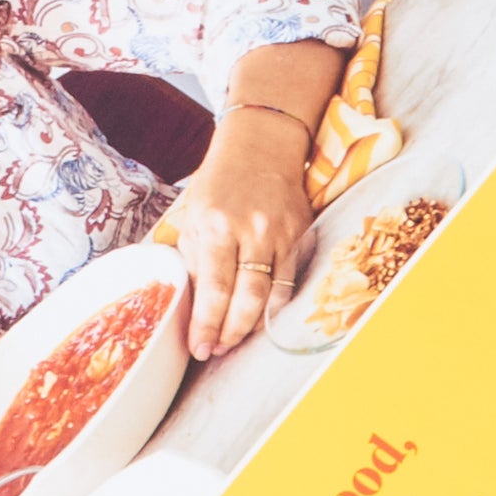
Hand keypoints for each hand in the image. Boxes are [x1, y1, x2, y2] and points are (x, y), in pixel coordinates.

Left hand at [174, 113, 314, 359]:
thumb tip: (193, 306)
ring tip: (233, 338)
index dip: (206, 324)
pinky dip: (274, 305)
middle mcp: (251, 230)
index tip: (199, 348)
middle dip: (230, 332)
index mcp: (216, 224)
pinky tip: (259, 316)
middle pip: (246, 298)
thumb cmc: (219, 183)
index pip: (213, 287)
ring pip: (272, 295)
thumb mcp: (194, 217)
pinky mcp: (302, 233)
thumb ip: (194, 260)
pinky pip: (290, 281)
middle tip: (216, 350)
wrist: (261, 145)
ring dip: (252, 325)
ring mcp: (281, 233)